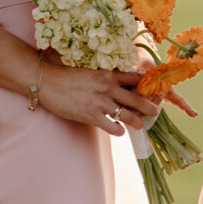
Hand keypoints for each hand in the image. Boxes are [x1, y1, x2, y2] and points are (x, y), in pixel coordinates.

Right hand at [34, 61, 161, 135]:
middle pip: (136, 98)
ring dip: (136, 122)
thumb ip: (105, 79)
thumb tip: (119, 85)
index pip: (135, 79)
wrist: (47, 82)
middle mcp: (107, 87)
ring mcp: (100, 102)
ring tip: (139, 125)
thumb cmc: (67, 76)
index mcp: (108, 74)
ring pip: (127, 115)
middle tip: (154, 111)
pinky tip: (119, 131)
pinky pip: (112, 126)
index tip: (152, 91)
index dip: (146, 86)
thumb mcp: (90, 73)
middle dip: (148, 107)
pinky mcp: (90, 115)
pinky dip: (118, 130)